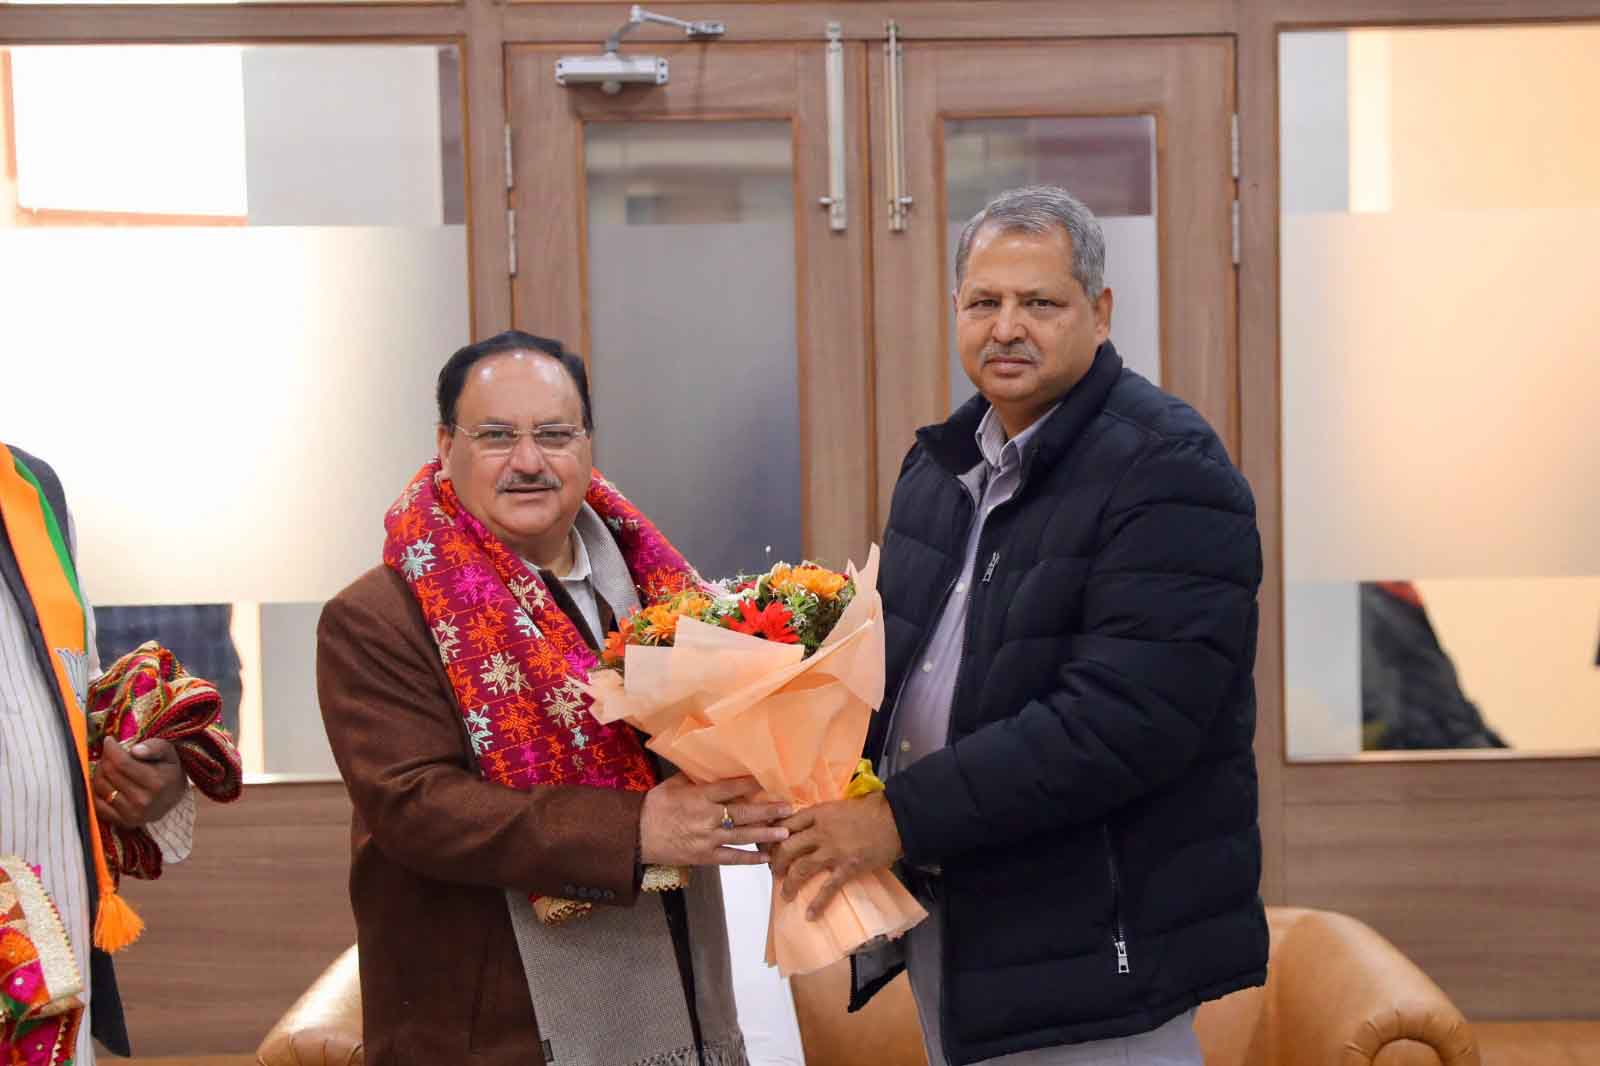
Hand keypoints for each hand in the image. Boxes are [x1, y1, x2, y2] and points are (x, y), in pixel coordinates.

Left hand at [94, 738, 186, 827]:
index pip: (122, 763)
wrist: (175, 797)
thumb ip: (154, 747)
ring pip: (101, 786)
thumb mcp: (169, 753)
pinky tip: (105, 782)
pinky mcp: (123, 822)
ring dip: (100, 772)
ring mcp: (132, 814)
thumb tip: (135, 750)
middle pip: (110, 773)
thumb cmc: (169, 771)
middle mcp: (143, 801)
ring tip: (108, 766)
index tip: (109, 741)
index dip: (111, 749)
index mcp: (156, 783)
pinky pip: (97, 804)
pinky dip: (96, 791)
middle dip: (105, 758)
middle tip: (110, 752)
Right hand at [640, 775, 792, 867]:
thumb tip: (715, 768)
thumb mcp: (673, 785)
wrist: (637, 835)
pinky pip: (731, 858)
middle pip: (743, 813)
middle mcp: (707, 817)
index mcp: (699, 796)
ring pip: (742, 836)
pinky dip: (749, 859)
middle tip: (788, 808)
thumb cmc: (655, 806)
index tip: (769, 781)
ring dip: (766, 834)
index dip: (751, 784)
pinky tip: (766, 857)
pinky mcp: (704, 857)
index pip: (730, 788)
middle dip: (768, 810)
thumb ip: (696, 778)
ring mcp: (707, 839)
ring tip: (785, 832)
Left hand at [772, 792, 902, 918]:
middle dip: (776, 862)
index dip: (774, 837)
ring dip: (789, 884)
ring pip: (800, 869)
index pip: (786, 824)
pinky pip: (827, 888)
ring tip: (785, 894)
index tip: (769, 847)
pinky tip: (810, 915)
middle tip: (774, 872)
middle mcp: (820, 831)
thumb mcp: (840, 806)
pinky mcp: (847, 867)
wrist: (896, 819)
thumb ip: (822, 815)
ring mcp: (833, 851)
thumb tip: (807, 825)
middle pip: (787, 848)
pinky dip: (817, 904)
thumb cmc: (871, 809)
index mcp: (818, 813)